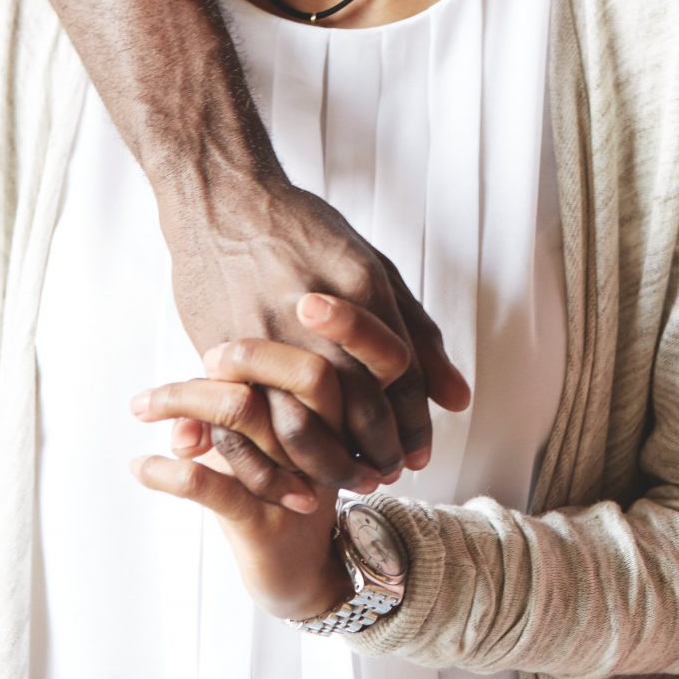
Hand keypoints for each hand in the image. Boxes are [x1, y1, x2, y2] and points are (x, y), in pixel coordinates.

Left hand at [134, 303, 418, 621]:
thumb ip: (252, 386)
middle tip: (206, 356)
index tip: (278, 283)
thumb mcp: (275, 428)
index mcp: (343, 408)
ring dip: (183, 402)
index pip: (343, 347)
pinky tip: (139, 465)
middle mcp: (330, 442)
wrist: (295, 570)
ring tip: (143, 404)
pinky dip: (165, 471)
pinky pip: (209, 486)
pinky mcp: (260, 523)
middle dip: (248, 353)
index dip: (324, 318)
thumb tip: (212, 352)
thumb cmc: (281, 481)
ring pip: (243, 420)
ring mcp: (297, 482)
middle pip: (303, 375)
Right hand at [159, 178, 470, 503]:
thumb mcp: (372, 264)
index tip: (417, 455)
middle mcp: (317, 314)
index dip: (414, 426)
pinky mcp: (219, 347)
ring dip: (330, 466)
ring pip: (306, 427)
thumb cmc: (303, 231)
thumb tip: (458, 399)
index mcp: (363, 287)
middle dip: (378, 452)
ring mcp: (265, 333)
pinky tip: (295, 471)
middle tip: (385, 474)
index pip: (403, 377)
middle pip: (360, 408)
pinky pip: (252, 424)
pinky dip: (276, 460)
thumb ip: (418, 332)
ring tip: (345, 479)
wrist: (222, 198)